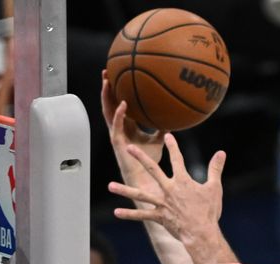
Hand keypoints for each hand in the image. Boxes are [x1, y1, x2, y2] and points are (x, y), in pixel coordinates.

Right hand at [100, 71, 163, 185]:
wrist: (146, 178)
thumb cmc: (151, 161)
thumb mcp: (159, 140)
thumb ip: (162, 128)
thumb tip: (173, 116)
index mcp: (127, 125)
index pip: (119, 103)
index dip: (117, 90)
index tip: (118, 74)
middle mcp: (119, 127)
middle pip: (109, 103)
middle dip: (107, 87)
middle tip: (107, 70)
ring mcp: (117, 134)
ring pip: (107, 111)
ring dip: (106, 96)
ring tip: (106, 80)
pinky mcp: (117, 143)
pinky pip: (116, 125)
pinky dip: (119, 114)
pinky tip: (123, 104)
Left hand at [108, 132, 225, 247]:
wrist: (201, 232)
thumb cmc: (209, 211)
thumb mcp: (214, 188)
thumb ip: (215, 169)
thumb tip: (221, 153)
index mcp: (182, 181)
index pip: (177, 159)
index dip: (173, 146)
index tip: (168, 135)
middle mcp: (168, 189)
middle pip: (152, 170)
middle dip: (140, 157)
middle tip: (128, 148)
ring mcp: (161, 203)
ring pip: (140, 194)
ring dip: (124, 190)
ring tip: (110, 186)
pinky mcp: (159, 216)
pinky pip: (142, 215)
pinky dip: (129, 214)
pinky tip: (116, 212)